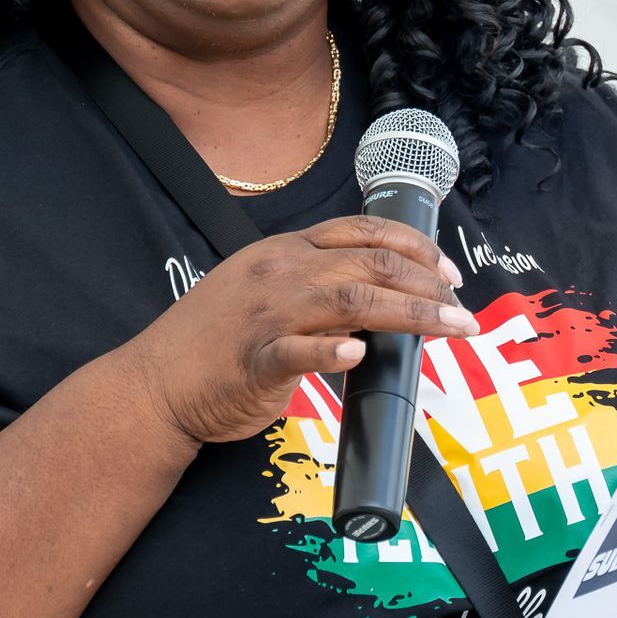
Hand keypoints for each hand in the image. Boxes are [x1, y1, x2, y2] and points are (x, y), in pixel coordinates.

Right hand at [123, 215, 470, 449]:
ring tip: (449, 329)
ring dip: (411, 314)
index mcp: (284, 251)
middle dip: (429, 285)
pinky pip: (298, 350)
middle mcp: (279, 272)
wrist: (154, 386)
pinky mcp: (254, 359)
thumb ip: (317, 286)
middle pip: (370, 263)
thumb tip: (381, 296)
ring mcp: (266, 314)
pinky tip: (359, 353)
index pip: (362, 231)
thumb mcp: (266, 292)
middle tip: (462, 310)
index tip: (449, 273)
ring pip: (351, 299)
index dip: (415, 246)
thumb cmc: (216, 344)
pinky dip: (332, 350)